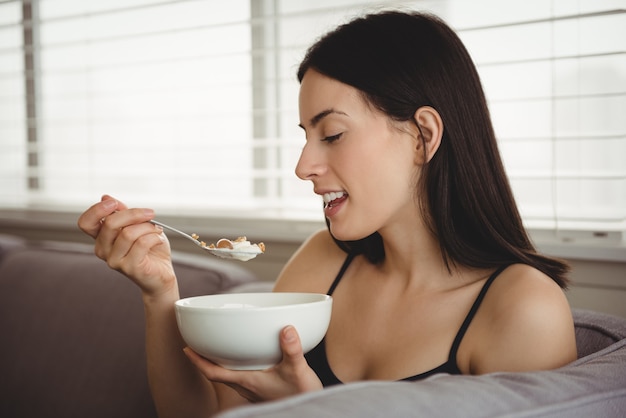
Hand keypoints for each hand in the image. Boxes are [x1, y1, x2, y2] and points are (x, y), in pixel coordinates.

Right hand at [77, 195, 175, 297]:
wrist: (162, 273)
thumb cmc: (150, 249)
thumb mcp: (137, 225)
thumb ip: (122, 213)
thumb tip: (106, 197)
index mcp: (102, 237)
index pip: (85, 223)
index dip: (96, 210)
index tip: (115, 203)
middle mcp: (103, 249)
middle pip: (110, 223)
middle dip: (134, 214)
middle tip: (151, 213)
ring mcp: (114, 260)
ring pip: (128, 233)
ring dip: (148, 227)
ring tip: (157, 230)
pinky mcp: (129, 267)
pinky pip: (142, 243)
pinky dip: (155, 237)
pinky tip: (159, 239)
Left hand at [183, 325, 322, 402]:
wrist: (310, 410)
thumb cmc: (300, 394)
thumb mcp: (298, 370)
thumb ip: (292, 349)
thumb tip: (286, 329)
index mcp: (248, 381)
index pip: (214, 373)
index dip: (198, 361)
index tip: (186, 349)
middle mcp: (246, 386)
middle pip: (217, 373)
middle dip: (204, 360)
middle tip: (195, 344)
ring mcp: (253, 389)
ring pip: (228, 376)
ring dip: (219, 363)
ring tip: (215, 347)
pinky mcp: (261, 389)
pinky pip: (240, 377)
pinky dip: (234, 366)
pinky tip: (243, 357)